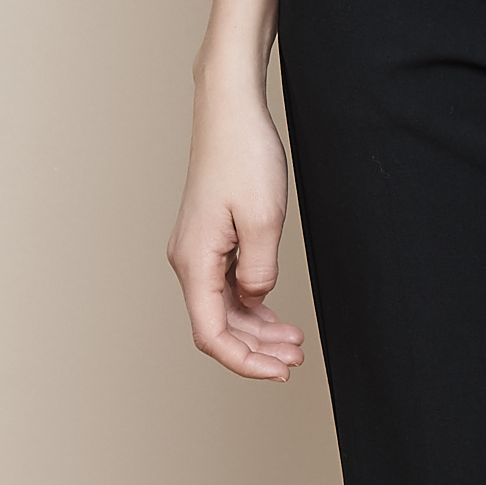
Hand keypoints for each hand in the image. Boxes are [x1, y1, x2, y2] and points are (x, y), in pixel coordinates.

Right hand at [169, 81, 305, 378]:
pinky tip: (275, 312)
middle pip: (217, 326)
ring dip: (257, 330)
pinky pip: (228, 285)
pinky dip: (252, 305)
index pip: (211, 334)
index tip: (278, 372)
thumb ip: (260, 269)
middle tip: (295, 360)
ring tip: (293, 342)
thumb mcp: (264, 219)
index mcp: (194, 261)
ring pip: (224, 308)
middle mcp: (189, 260)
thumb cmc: (243, 156)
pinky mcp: (211, 239)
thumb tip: (256, 297)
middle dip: (256, 351)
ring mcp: (199, 250)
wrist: (231, 112)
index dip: (244, 362)